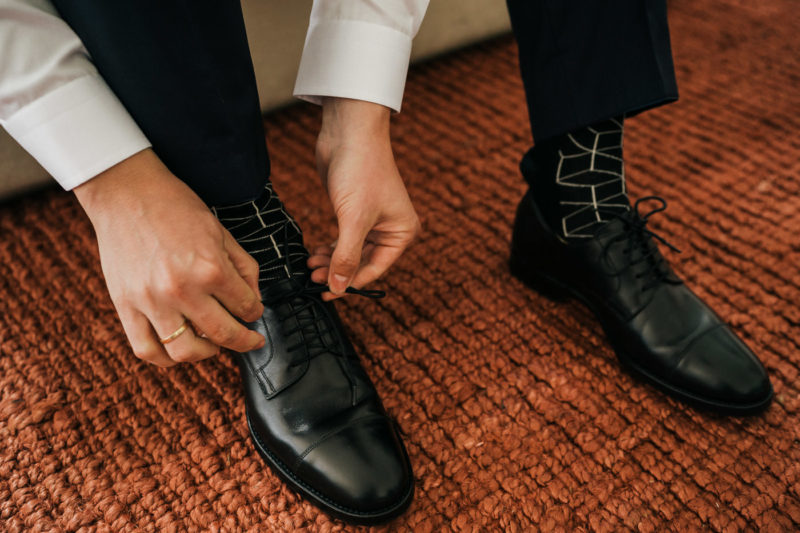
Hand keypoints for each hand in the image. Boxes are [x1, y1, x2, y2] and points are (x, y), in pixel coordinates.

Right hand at [74, 149, 264, 366]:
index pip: (246, 307)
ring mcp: (151, 301)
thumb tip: (254, 301)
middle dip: (243, 341)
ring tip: (213, 344)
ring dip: (206, 353)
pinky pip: (146, 349)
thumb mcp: (221, 232)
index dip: (256, 312)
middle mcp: (182, 290)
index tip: (254, 312)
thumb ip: (244, 268)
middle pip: (223, 335)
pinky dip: (165, 358)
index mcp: (211, 268)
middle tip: (249, 340)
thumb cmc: (176, 208)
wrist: (126, 193)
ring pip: (185, 351)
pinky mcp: (125, 306)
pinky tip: (179, 348)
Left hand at [308, 98, 420, 299]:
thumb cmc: (360, 170)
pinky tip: (315, 253)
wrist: (349, 132)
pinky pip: (343, 239)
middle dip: (337, 271)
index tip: (327, 293)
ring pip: (351, 251)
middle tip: (313, 279)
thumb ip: (346, 257)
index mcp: (402, 232)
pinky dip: (330, 247)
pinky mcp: (354, 210)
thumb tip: (338, 288)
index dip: (350, 284)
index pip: (375, 269)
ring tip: (309, 266)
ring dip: (331, 261)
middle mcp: (391, 228)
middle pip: (362, 262)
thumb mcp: (353, 220)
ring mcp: (372, 220)